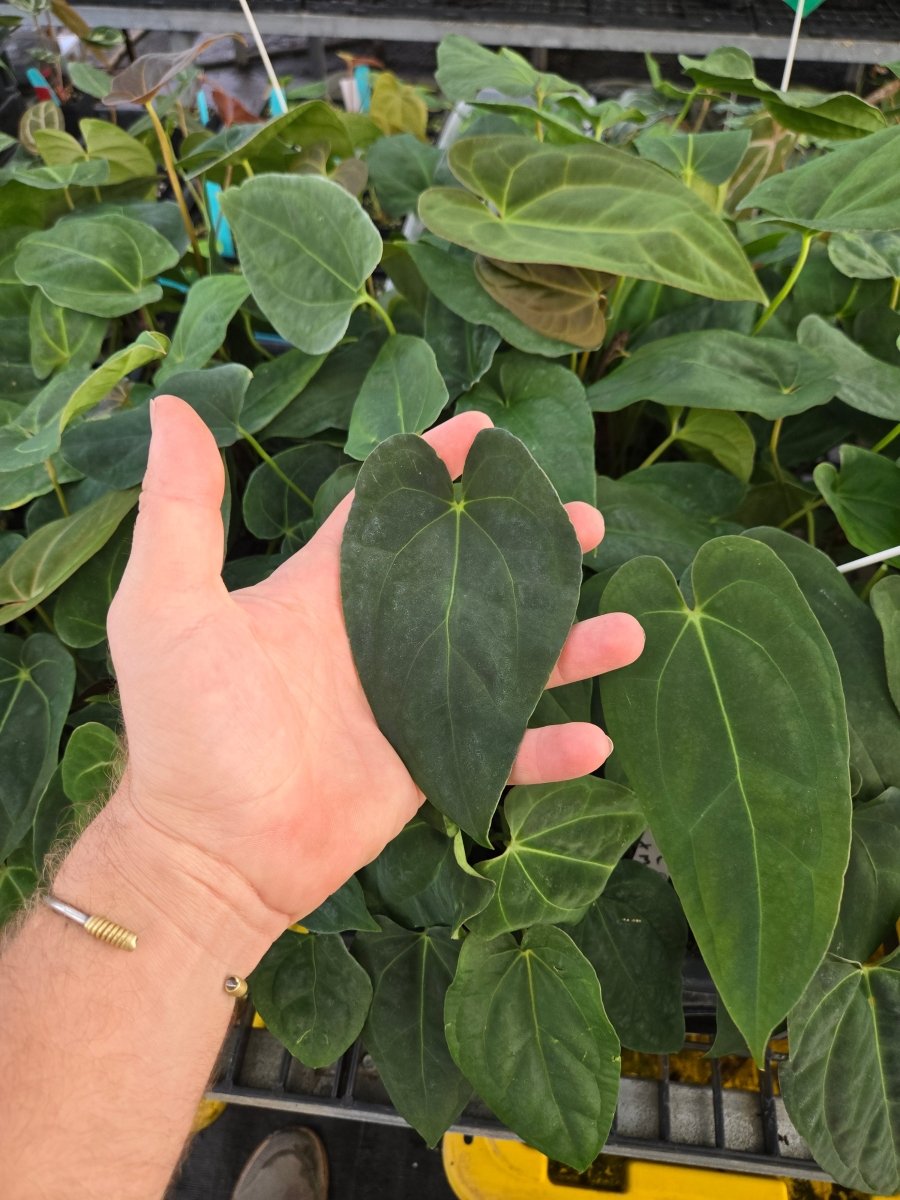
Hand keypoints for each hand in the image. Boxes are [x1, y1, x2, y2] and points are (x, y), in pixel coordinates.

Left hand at [107, 396, 643, 927]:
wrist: (211, 850)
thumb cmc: (186, 727)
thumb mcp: (168, 606)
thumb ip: (181, 510)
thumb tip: (170, 408)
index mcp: (327, 590)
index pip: (390, 510)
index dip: (436, 467)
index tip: (487, 432)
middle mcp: (376, 637)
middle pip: (470, 575)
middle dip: (528, 545)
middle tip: (585, 521)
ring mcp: (409, 701)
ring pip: (506, 660)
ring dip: (566, 644)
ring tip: (626, 628)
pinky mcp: (428, 763)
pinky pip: (502, 751)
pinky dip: (547, 750)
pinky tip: (597, 740)